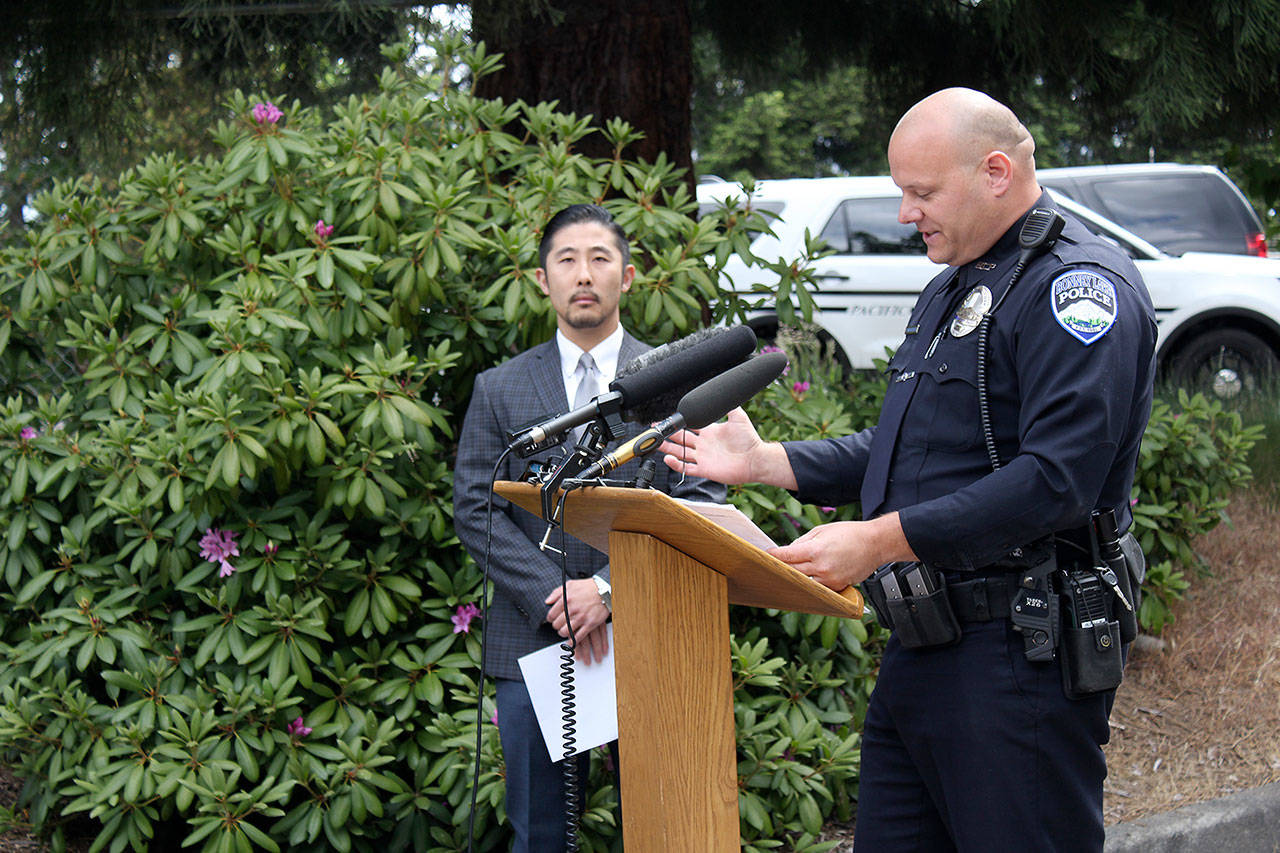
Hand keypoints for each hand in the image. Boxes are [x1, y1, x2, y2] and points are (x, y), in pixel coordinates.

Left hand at [545, 579, 609, 661]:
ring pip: (565, 632)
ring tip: (564, 631)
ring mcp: (581, 617)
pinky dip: (572, 641)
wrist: (605, 590)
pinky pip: (578, 637)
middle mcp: (572, 609)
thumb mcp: (569, 585)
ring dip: (563, 633)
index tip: (552, 620)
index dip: (550, 619)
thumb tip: (547, 602)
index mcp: (565, 599)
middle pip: (557, 625)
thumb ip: (556, 593)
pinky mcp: (590, 624)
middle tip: (559, 625)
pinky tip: (571, 640)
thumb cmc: (587, 587)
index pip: (551, 615)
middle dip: (556, 626)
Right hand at [658, 407, 796, 488]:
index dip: (678, 422)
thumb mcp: (738, 416)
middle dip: (667, 433)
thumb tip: (722, 391)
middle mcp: (704, 444)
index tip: (666, 419)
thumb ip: (728, 404)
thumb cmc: (749, 439)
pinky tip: (667, 458)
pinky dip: (676, 464)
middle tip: (654, 429)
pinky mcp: (705, 469)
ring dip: (667, 448)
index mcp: (709, 431)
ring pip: (679, 452)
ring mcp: (703, 457)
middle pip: (680, 438)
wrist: (755, 459)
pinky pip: (687, 468)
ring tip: (654, 443)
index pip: (689, 425)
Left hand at [768, 514, 916, 590]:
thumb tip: (788, 551)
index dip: (774, 556)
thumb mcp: (822, 530)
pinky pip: (819, 587)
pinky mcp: (838, 586)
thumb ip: (803, 541)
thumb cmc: (850, 533)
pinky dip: (812, 582)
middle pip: (792, 571)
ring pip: (804, 582)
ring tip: (789, 572)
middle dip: (782, 567)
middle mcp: (821, 567)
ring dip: (796, 577)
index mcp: (815, 550)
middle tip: (772, 565)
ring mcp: (830, 579)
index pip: (787, 556)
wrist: (875, 544)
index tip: (765, 555)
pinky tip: (807, 577)